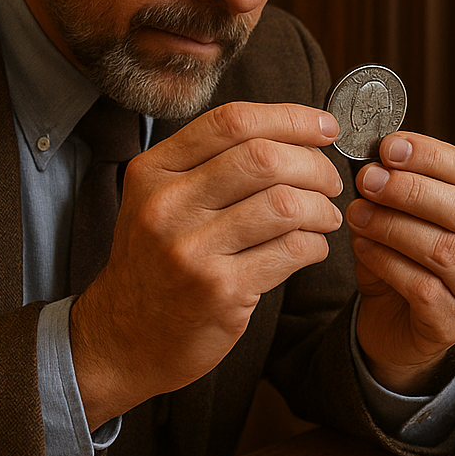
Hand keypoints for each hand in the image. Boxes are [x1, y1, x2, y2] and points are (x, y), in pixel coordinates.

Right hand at [70, 102, 343, 429]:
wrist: (125, 337)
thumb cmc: (156, 263)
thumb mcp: (159, 200)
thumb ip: (207, 164)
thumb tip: (292, 132)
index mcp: (152, 171)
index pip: (231, 122)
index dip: (289, 117)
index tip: (325, 126)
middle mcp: (167, 205)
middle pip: (264, 158)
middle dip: (314, 165)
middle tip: (329, 181)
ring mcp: (191, 249)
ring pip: (284, 204)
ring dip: (321, 208)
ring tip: (325, 217)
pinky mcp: (219, 289)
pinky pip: (290, 250)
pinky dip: (315, 244)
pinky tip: (311, 247)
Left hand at [347, 132, 454, 394]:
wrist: (395, 323)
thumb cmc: (407, 260)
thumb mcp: (410, 216)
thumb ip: (403, 187)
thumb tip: (377, 160)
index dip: (433, 156)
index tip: (389, 147)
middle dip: (411, 190)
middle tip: (369, 179)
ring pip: (444, 250)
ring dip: (393, 225)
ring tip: (357, 213)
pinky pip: (422, 286)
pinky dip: (386, 261)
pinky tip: (361, 245)